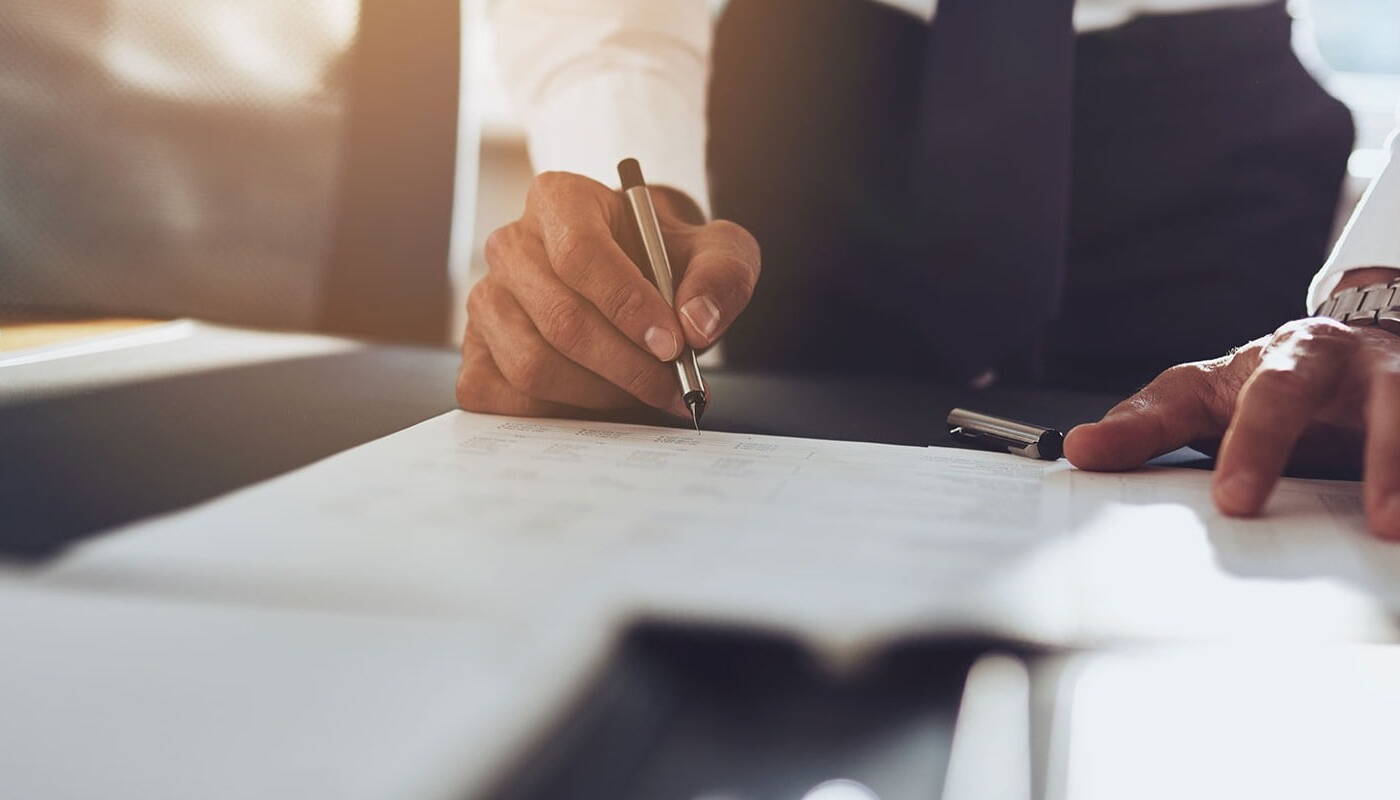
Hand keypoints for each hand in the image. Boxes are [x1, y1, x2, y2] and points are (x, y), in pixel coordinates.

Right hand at [457, 172, 759, 417]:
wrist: (638, 281)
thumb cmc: (668, 262)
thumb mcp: (716, 251)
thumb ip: (722, 275)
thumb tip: (697, 324)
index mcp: (559, 200)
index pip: (580, 254)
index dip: (627, 305)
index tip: (673, 345)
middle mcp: (510, 245)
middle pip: (560, 320)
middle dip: (627, 365)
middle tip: (674, 386)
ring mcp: (485, 301)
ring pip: (532, 365)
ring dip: (600, 394)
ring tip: (645, 393)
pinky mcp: (475, 353)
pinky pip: (505, 399)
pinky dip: (560, 414)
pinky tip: (602, 404)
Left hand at [1065, 314, 1399, 537]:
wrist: (1348, 351)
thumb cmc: (1264, 382)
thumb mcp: (1200, 395)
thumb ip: (1145, 425)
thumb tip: (1076, 449)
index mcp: (1294, 357)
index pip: (1272, 397)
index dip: (1256, 446)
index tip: (1235, 503)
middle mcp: (1363, 367)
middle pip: (1386, 400)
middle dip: (1383, 457)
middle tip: (1374, 522)